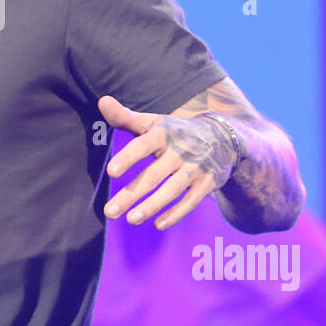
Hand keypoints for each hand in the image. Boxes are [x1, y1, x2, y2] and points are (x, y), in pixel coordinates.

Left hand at [98, 95, 238, 230]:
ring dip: (151, 206)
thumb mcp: (153, 123)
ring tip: (130, 219)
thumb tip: (102, 101)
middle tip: (109, 211)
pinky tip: (157, 224)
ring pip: (172, 190)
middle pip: (154, 175)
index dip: (128, 157)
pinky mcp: (208, 183)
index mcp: (164, 133)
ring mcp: (196, 168)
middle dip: (131, 194)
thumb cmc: (176, 132)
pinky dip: (175, 214)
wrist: (223, 138)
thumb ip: (125, 117)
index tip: (110, 171)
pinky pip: (191, 201)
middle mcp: (181, 150)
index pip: (143, 145)